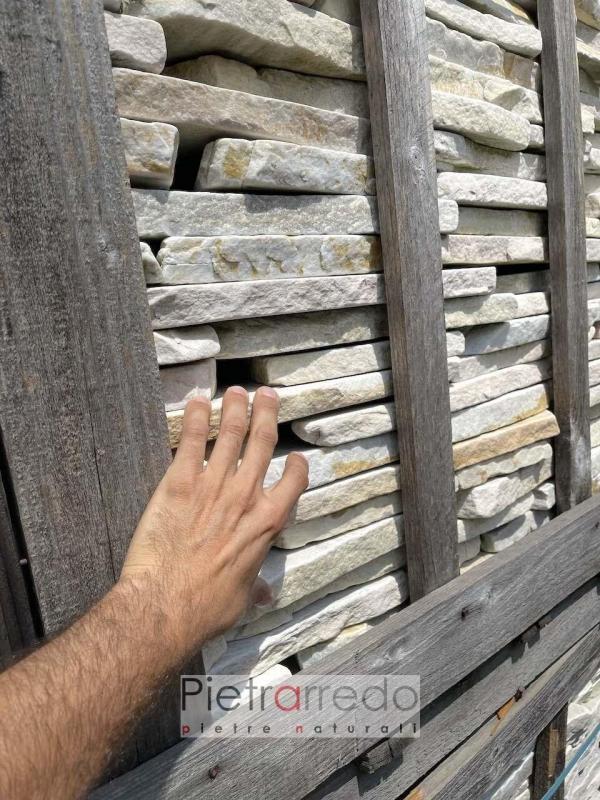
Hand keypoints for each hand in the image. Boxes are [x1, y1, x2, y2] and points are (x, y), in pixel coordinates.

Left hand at [120, 386, 308, 655]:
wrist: (167, 604)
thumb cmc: (208, 607)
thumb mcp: (242, 598)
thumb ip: (255, 585)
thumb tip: (264, 593)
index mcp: (266, 524)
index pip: (293, 483)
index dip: (297, 466)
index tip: (296, 456)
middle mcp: (245, 497)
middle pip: (262, 444)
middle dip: (266, 415)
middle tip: (267, 395)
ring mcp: (213, 486)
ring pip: (231, 436)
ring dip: (235, 409)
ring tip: (237, 390)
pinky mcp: (180, 483)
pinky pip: (193, 442)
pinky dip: (197, 418)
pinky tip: (198, 401)